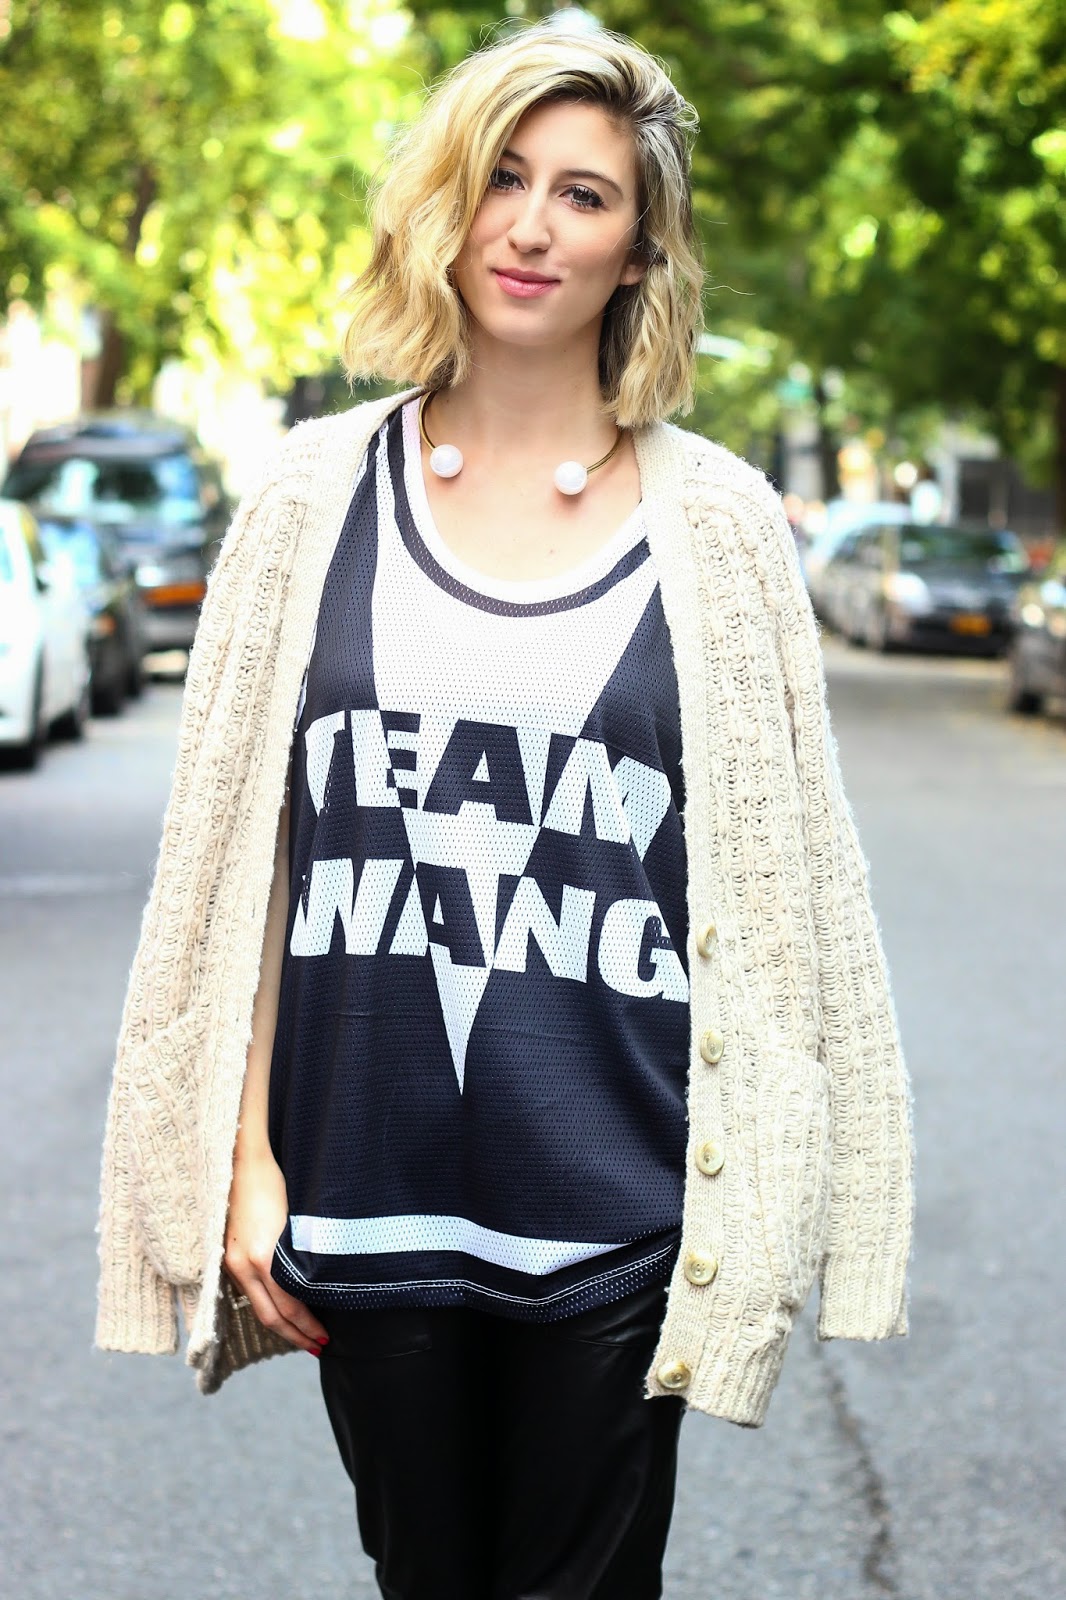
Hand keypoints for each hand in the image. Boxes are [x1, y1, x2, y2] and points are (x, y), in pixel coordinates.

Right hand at [223, 1150, 328, 1354]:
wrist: (240, 1163)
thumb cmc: (273, 1184)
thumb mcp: (294, 1221)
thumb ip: (300, 1254)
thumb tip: (319, 1282)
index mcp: (263, 1257)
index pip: (289, 1306)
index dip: (308, 1326)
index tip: (325, 1337)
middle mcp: (243, 1266)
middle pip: (270, 1317)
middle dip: (295, 1336)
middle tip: (318, 1347)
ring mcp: (232, 1263)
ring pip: (257, 1307)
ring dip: (280, 1326)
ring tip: (302, 1337)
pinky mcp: (227, 1258)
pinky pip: (248, 1292)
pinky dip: (266, 1306)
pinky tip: (281, 1311)